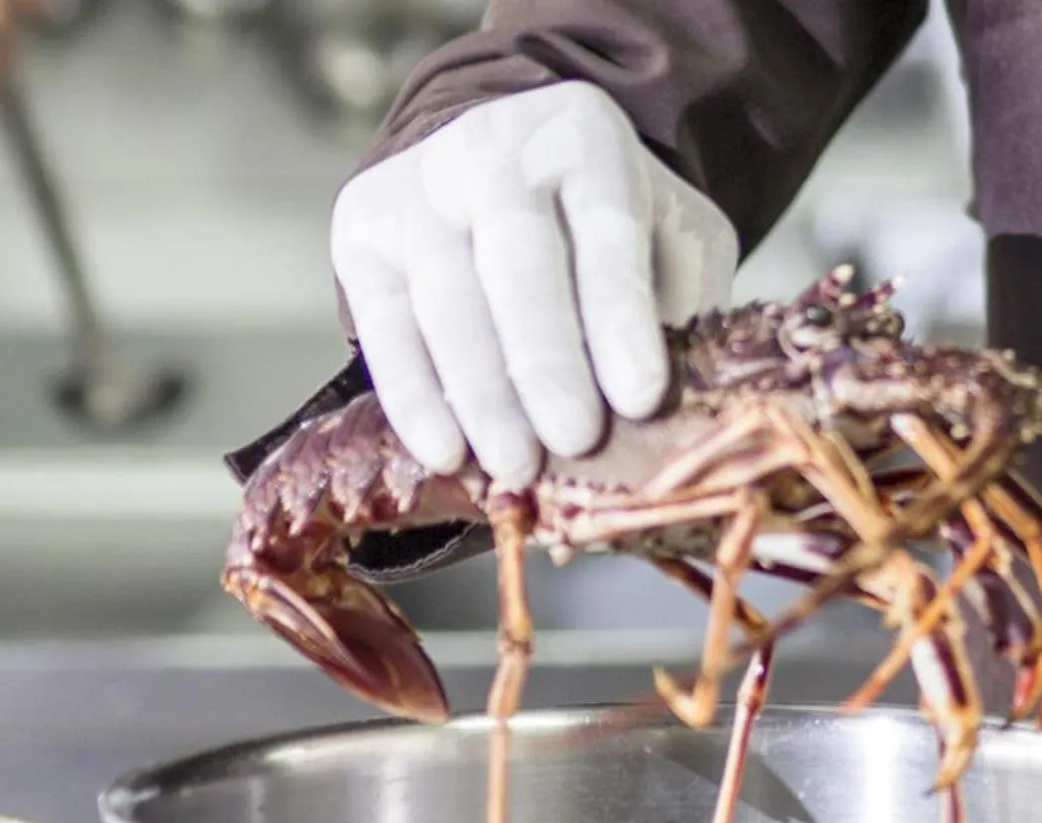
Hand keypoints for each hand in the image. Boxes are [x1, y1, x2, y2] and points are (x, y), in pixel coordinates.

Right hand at [330, 80, 738, 488]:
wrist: (495, 167)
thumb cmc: (598, 223)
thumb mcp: (666, 235)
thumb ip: (678, 301)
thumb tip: (672, 410)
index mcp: (583, 138)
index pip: (606, 231)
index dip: (621, 318)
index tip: (641, 399)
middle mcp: (490, 149)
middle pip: (517, 265)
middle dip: (546, 362)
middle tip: (574, 441)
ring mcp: (416, 191)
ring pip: (446, 301)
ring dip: (481, 395)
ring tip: (514, 466)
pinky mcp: (363, 238)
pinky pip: (383, 327)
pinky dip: (413, 397)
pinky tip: (445, 452)